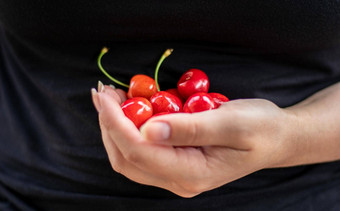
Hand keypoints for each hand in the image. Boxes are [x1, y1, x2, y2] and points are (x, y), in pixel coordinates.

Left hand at [91, 84, 293, 196]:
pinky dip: (130, 128)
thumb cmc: (261, 128)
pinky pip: (142, 150)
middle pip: (127, 157)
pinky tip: (131, 107)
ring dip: (115, 126)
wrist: (276, 138)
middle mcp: (179, 180)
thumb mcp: (232, 123)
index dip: (116, 123)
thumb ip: (191, 128)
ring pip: (129, 156)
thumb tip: (148, 128)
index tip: (105, 95)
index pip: (139, 151)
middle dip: (109, 123)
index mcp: (193, 173)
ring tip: (113, 96)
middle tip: (104, 91)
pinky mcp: (175, 163)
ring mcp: (176, 174)